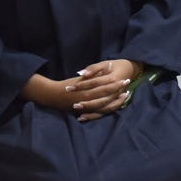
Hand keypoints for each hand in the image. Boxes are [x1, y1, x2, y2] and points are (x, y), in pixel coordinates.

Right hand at [22, 60, 138, 121]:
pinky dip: (109, 109)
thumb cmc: (69, 84)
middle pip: (108, 98)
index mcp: (87, 91)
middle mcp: (88, 101)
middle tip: (127, 85)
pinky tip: (116, 104)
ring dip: (117, 101)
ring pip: (106, 107)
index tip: (125, 79)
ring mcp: (88, 109)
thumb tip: (110, 66)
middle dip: (119, 92)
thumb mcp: (82, 78)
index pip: (106, 88)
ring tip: (125, 95)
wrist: (53, 96)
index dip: (116, 84)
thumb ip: (96, 73)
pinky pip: (101, 114)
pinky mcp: (87, 113)